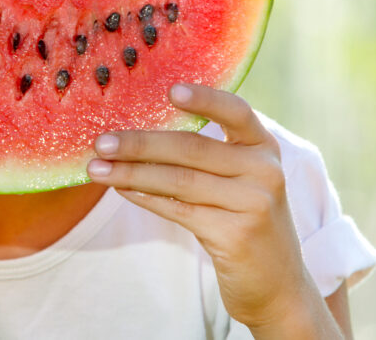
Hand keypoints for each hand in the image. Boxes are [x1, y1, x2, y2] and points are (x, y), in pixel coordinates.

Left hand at [86, 84, 341, 337]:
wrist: (278, 286)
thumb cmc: (243, 221)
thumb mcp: (240, 180)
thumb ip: (209, 154)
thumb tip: (139, 131)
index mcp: (265, 147)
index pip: (236, 111)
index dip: (204, 99)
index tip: (169, 90)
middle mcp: (265, 170)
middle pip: (192, 148)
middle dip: (140, 144)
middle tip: (100, 142)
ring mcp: (253, 204)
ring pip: (178, 180)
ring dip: (132, 173)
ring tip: (97, 169)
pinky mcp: (235, 235)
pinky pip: (178, 210)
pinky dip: (145, 197)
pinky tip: (122, 189)